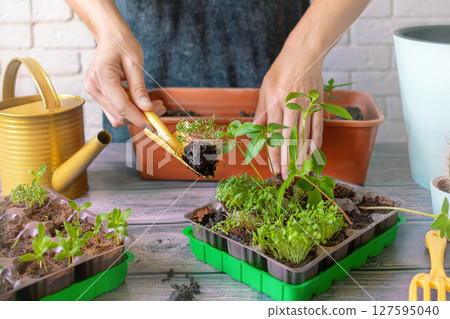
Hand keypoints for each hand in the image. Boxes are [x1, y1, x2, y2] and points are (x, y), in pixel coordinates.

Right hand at [84, 33, 165, 127]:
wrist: (110, 37)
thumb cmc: (122, 45)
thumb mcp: (135, 63)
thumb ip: (139, 88)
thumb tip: (147, 108)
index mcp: (101, 77)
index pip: (121, 106)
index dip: (138, 117)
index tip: (154, 123)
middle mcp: (93, 87)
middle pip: (119, 115)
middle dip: (140, 116)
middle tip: (160, 108)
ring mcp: (94, 92)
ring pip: (117, 116)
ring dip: (136, 115)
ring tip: (154, 105)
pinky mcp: (99, 95)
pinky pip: (115, 110)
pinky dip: (130, 110)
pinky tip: (142, 101)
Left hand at [254, 46, 323, 179]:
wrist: (304, 54)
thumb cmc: (280, 71)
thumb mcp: (265, 89)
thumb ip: (261, 113)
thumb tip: (254, 133)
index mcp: (275, 103)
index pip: (274, 135)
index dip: (275, 154)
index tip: (274, 169)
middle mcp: (292, 106)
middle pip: (290, 139)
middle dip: (288, 160)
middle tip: (287, 176)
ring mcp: (307, 106)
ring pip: (305, 136)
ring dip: (302, 156)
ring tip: (300, 171)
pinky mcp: (318, 105)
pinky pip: (318, 127)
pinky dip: (316, 142)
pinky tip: (314, 154)